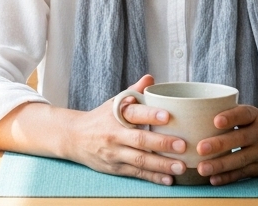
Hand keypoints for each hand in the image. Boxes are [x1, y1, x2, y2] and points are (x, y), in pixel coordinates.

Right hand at [60, 74, 190, 185]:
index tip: (167, 116)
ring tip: (181, 166)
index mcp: (116, 115)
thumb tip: (150, 78)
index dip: (150, 115)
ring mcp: (114, 153)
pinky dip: (152, 177)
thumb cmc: (100, 119)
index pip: (133, 113)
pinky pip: (136, 173)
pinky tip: (168, 179)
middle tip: (182, 145)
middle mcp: (114, 134)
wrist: (74, 138)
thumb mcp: (113, 103)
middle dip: (162, 144)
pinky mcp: (115, 168)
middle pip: (139, 140)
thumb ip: (134, 91)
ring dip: (161, 165)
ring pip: (140, 160)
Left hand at [194, 105, 257, 185]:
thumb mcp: (251, 114)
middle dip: (220, 144)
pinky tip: (213, 179)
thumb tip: (194, 115)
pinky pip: (243, 173)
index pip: (244, 114)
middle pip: (240, 138)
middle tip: (200, 148)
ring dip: (220, 165)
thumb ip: (230, 115)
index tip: (216, 120)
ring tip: (202, 168)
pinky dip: (228, 177)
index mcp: (255, 117)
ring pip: (240, 159)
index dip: (230, 116)